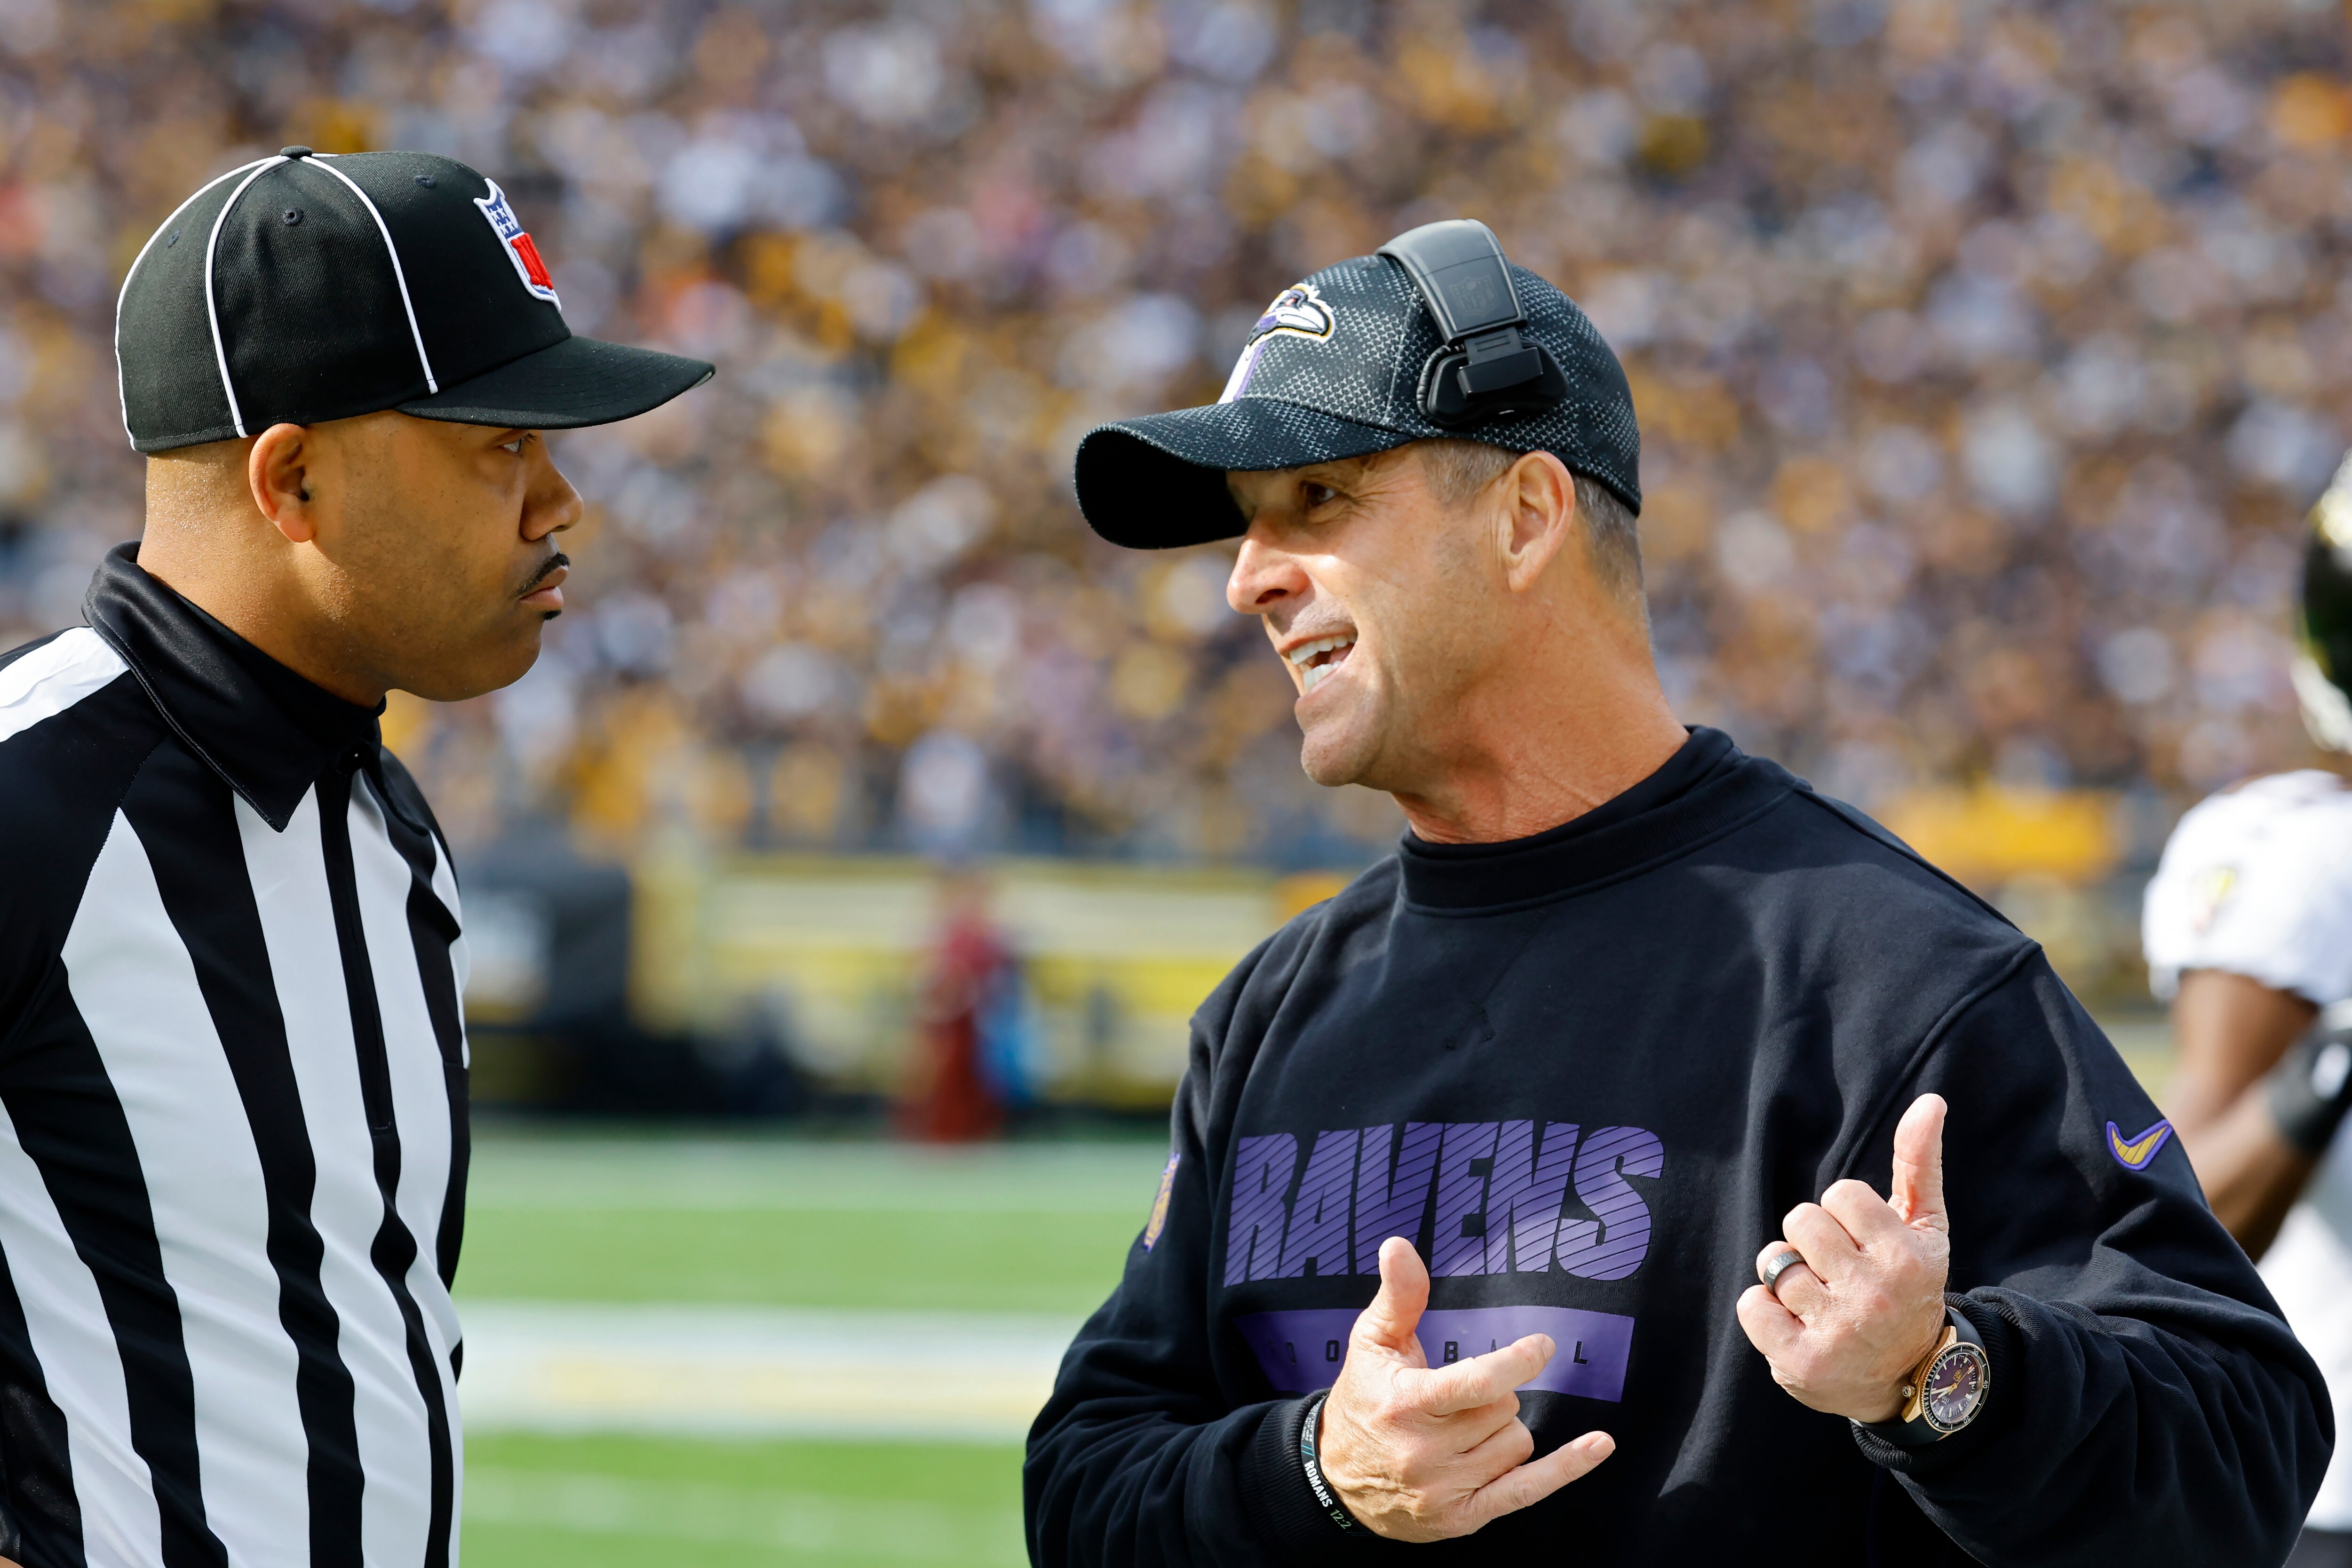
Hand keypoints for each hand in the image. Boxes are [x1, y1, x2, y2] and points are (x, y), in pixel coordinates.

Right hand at [1316, 1236, 1614, 1540]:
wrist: (1336, 1481)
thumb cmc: (1362, 1401)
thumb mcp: (1373, 1343)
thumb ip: (1398, 1295)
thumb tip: (1399, 1245)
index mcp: (1404, 1404)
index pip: (1476, 1383)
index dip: (1517, 1361)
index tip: (1541, 1346)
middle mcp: (1424, 1452)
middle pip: (1503, 1410)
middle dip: (1491, 1397)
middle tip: (1458, 1401)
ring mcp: (1444, 1490)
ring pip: (1516, 1444)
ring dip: (1501, 1431)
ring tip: (1461, 1431)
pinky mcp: (1462, 1518)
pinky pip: (1529, 1490)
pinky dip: (1567, 1468)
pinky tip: (1599, 1445)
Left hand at [1737, 1093, 1952, 1423]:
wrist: (1909, 1379)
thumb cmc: (1908, 1287)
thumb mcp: (1924, 1228)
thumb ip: (1919, 1163)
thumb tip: (1930, 1101)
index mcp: (1906, 1257)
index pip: (1840, 1194)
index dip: (1843, 1214)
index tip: (1863, 1243)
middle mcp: (1876, 1295)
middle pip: (1800, 1221)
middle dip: (1810, 1240)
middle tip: (1837, 1272)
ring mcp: (1838, 1332)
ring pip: (1774, 1260)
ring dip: (1787, 1275)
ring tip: (1820, 1300)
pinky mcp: (1801, 1362)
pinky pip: (1750, 1304)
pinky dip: (1762, 1309)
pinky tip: (1794, 1324)